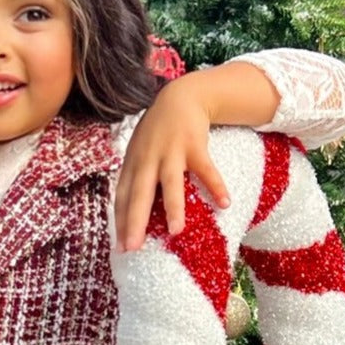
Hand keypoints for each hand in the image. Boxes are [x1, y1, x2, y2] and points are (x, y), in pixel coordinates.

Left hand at [114, 70, 230, 251]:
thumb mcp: (138, 154)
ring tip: (176, 231)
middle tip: (133, 247)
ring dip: (173, 206)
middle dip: (135, 220)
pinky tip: (225, 203)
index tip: (120, 247)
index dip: (120, 221)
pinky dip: (216, 185)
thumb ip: (135, 180)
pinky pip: (206, 169)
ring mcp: (171, 151)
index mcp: (132, 164)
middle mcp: (148, 159)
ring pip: (170, 182)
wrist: (179, 97)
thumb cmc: (156, 134)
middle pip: (139, 193)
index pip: (123, 197)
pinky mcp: (194, 145)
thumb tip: (128, 217)